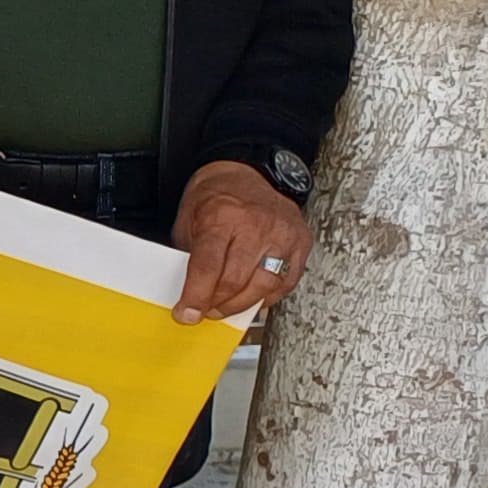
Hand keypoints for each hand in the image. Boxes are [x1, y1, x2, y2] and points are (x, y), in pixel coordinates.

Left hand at [171, 158, 311, 324]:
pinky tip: (251, 297)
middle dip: (217, 305)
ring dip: (241, 305)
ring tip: (224, 307)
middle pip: (237, 280)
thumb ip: (188, 258)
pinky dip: (267, 296)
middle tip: (204, 312)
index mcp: (222, 217)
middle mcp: (256, 225)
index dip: (196, 297)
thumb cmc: (213, 199)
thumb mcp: (188, 223)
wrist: (244, 174)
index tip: (187, 314)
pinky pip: (286, 282)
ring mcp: (283, 233)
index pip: (208, 266)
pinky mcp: (301, 241)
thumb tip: (189, 297)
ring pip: (264, 285)